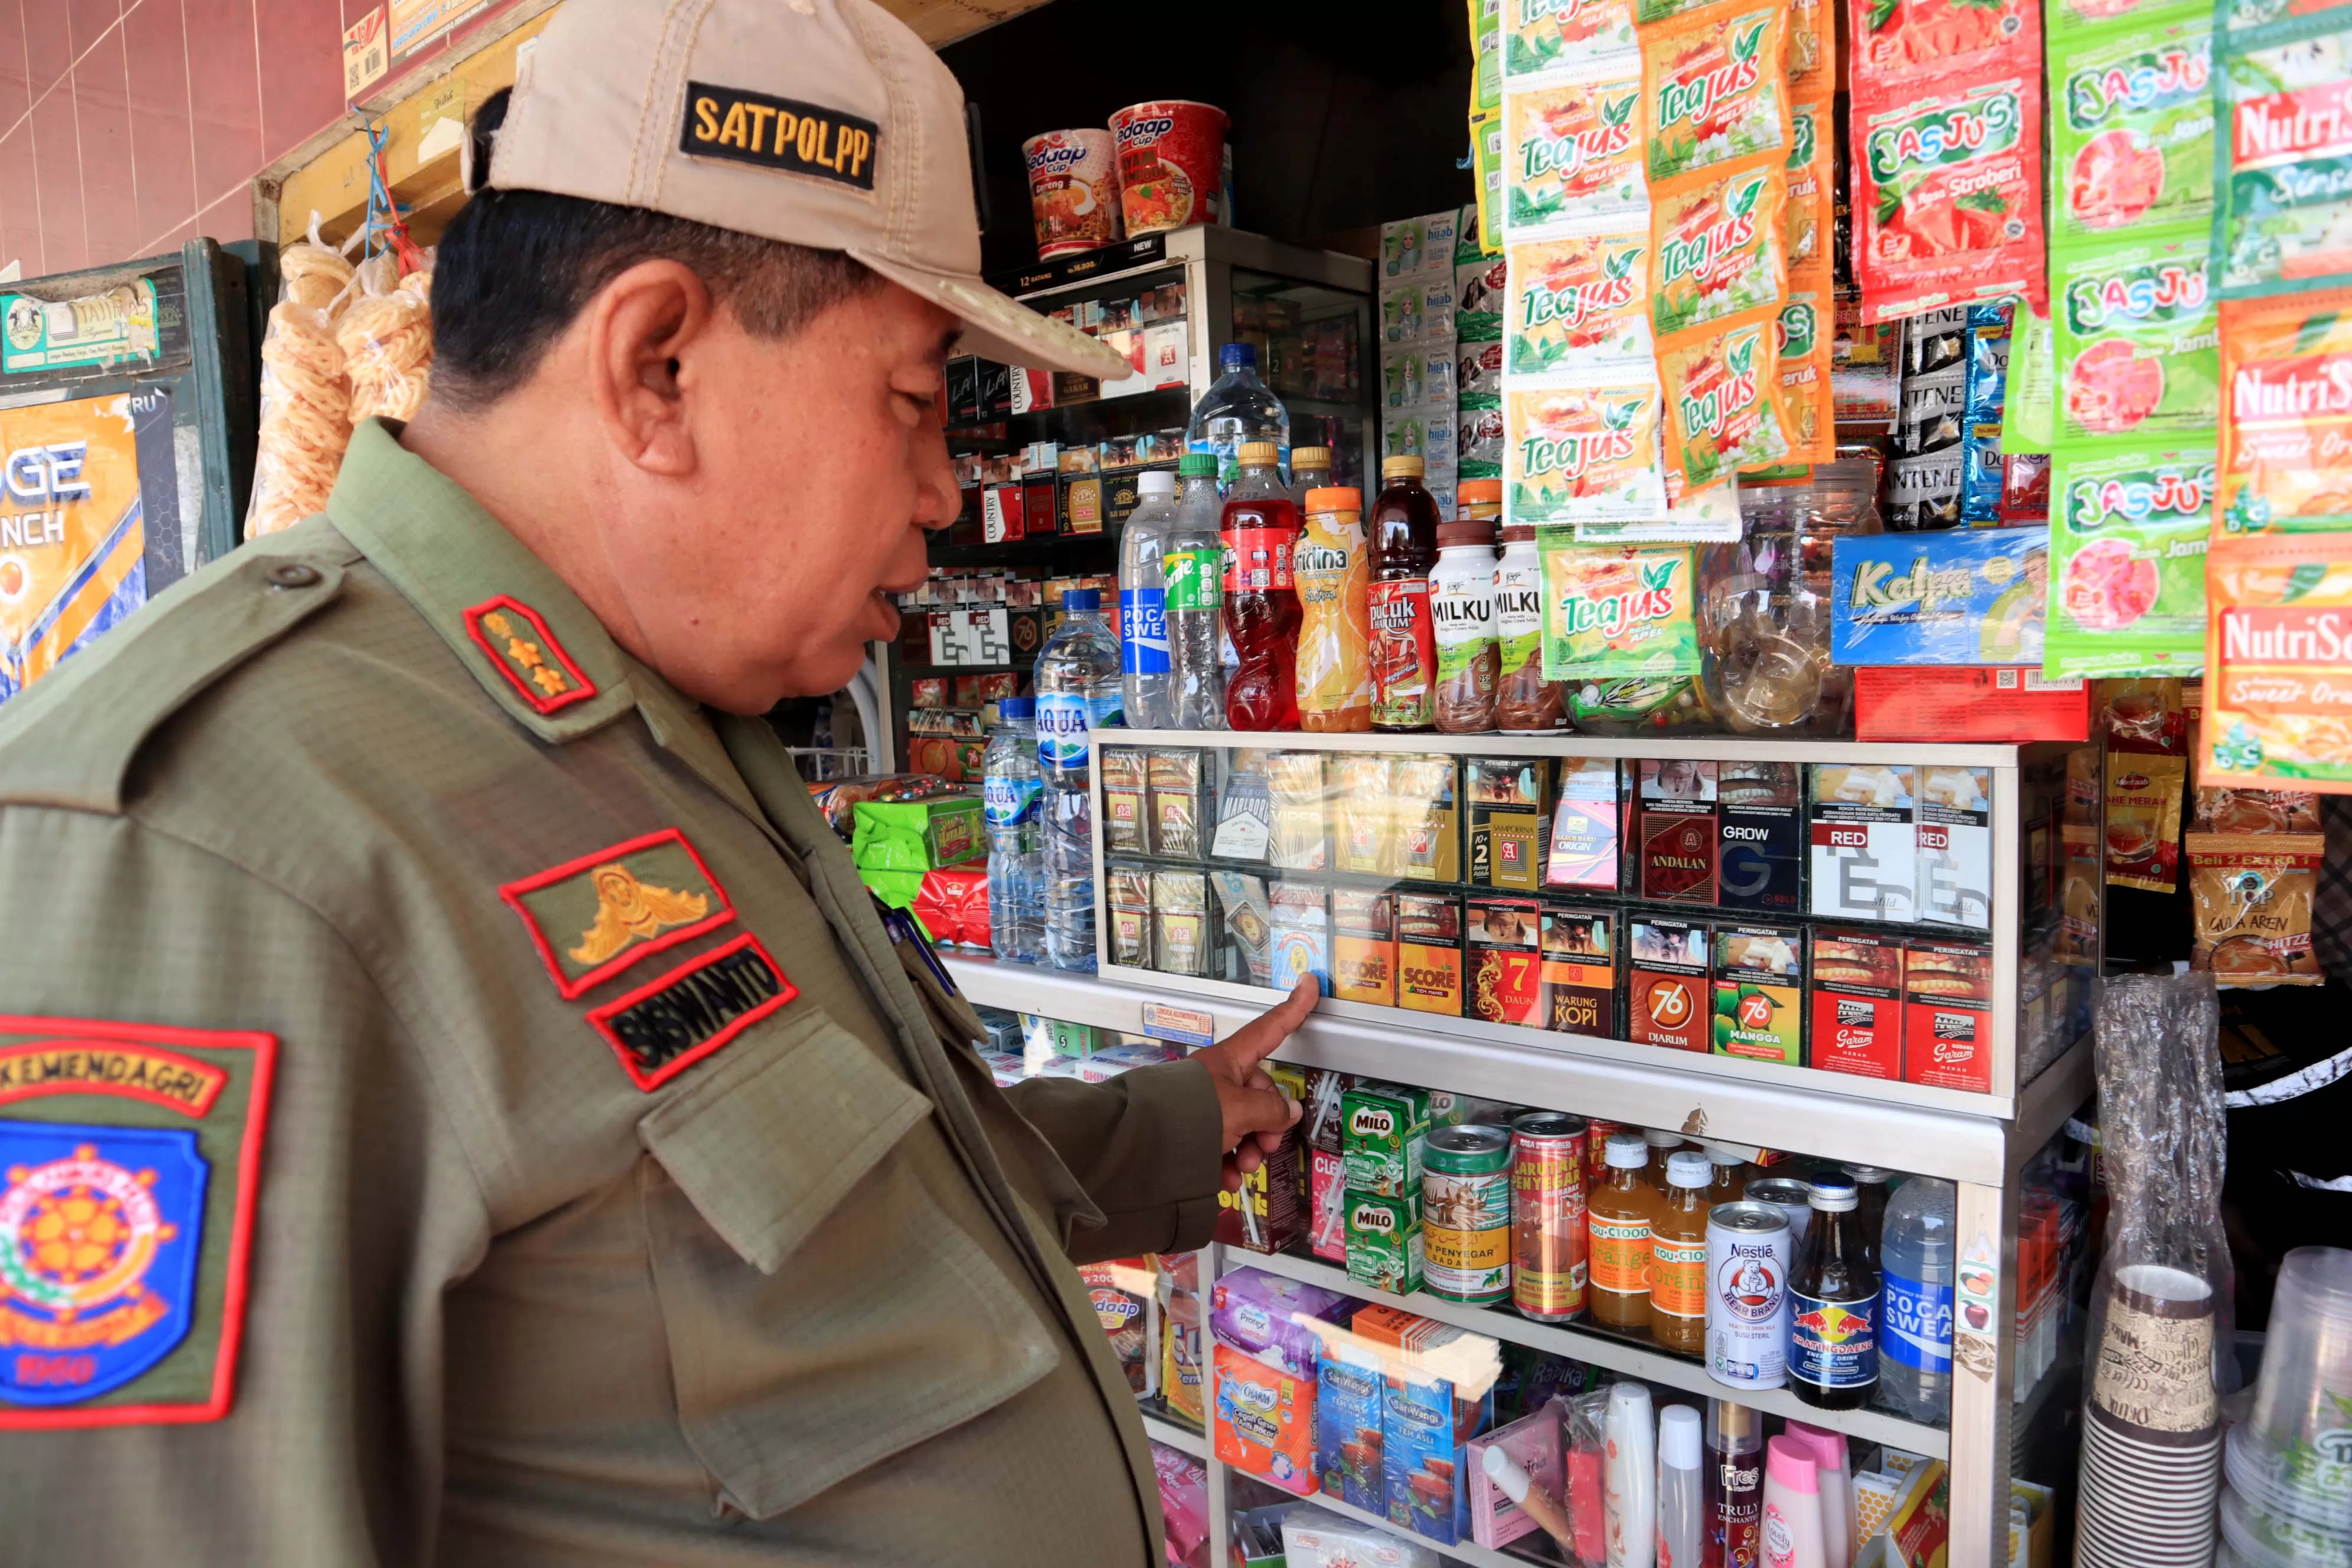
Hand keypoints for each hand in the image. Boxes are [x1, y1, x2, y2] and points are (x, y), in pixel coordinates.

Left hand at [1192, 976, 1318, 1191]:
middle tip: (1264, 1145)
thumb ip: (1271, 1109)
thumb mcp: (1240, 1109)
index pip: (1269, 1030)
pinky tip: (1223, 1178)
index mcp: (1228, 1060)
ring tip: (1241, 1165)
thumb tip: (1288, 1111)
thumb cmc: (1189, 1115)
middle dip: (1267, 1125)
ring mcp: (1204, 1109)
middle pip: (1259, 1095)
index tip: (1308, 983)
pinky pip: (1221, 1148)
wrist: (1140, 1150)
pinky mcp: (1192, 1137)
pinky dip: (1226, 1165)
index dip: (1293, 1009)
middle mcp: (1217, 1081)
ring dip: (1248, 1150)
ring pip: (1243, 1127)